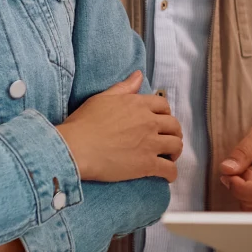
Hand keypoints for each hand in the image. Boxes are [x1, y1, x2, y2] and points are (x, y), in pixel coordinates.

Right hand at [59, 71, 181, 182]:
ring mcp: (150, 143)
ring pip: (176, 146)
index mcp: (138, 104)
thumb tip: (139, 75)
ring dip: (175, 152)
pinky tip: (167, 176)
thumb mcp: (103, 97)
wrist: (76, 148)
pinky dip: (171, 173)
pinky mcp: (147, 164)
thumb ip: (124, 87)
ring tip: (169, 157)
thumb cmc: (84, 123)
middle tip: (168, 140)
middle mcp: (149, 122)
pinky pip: (169, 169)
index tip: (161, 121)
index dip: (165, 113)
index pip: (163, 105)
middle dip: (174, 132)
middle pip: (174, 125)